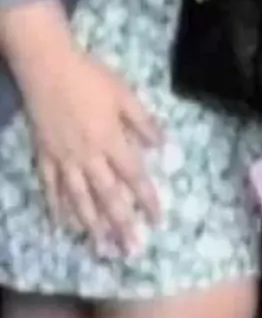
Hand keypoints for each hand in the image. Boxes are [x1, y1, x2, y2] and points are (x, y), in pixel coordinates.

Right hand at [20, 34, 162, 256]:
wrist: (47, 68)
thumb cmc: (91, 79)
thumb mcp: (126, 97)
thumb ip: (144, 123)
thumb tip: (162, 147)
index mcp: (112, 141)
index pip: (134, 178)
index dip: (147, 201)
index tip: (158, 221)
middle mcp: (88, 155)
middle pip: (107, 196)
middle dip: (121, 224)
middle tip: (131, 250)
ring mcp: (63, 158)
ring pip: (78, 198)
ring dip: (91, 224)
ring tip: (101, 247)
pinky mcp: (44, 156)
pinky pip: (51, 187)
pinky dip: (57, 207)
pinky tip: (63, 225)